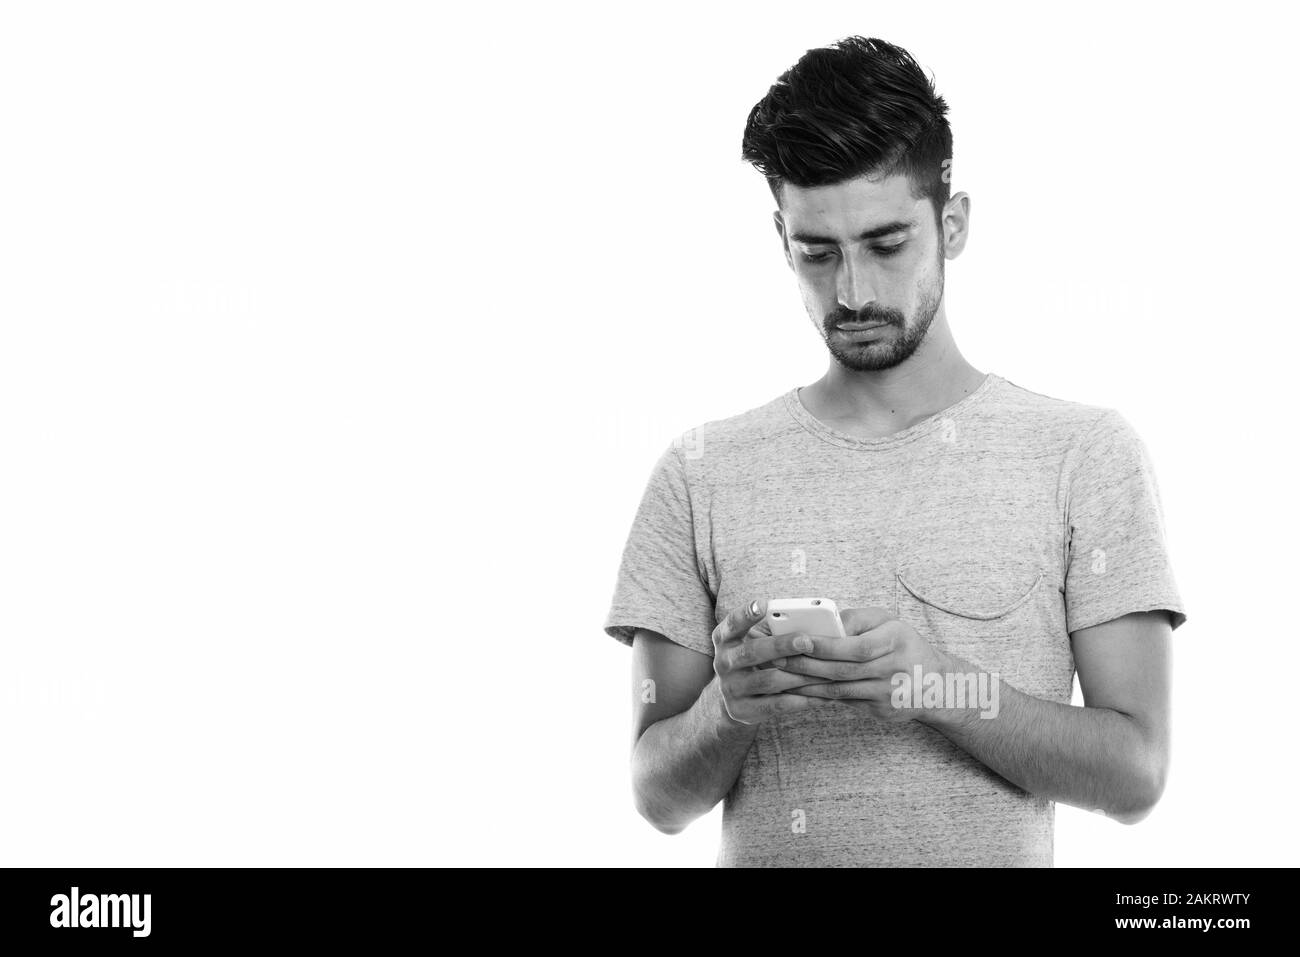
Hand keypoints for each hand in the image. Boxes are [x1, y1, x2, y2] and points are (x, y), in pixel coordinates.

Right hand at [711, 599, 841, 724]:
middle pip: (752, 652)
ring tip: (824, 671)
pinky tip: (820, 696)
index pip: (732, 624)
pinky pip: (777, 705)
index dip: (746, 614)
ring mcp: (731, 689)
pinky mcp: (742, 710)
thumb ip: (770, 633)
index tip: (763, 603)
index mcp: (725, 640)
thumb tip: (810, 624)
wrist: (731, 701)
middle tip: (807, 641)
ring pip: (769, 680)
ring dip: (799, 675)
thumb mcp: (750, 643)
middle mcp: (723, 663)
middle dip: (781, 645)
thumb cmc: (752, 662)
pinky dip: (801, 700)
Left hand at [777, 607, 952, 721]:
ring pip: (839, 690)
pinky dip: (819, 697)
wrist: (937, 685)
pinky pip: (843, 703)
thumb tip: (826, 621)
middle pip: (843, 670)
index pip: (855, 646)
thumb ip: (858, 618)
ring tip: (782, 675)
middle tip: (777, 658)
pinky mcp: (880, 711)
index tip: (799, 640)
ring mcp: (887, 694)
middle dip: (806, 665)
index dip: (825, 646)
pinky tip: (800, 689)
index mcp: (896, 641)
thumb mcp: (889, 622)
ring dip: (807, 683)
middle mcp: (893, 670)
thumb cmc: (905, 645)